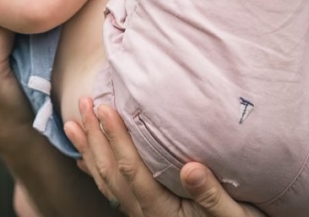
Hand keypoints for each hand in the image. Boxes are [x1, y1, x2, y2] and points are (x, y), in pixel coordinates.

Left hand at [65, 98, 264, 216]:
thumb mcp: (235, 214)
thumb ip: (212, 194)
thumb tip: (190, 168)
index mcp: (162, 211)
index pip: (131, 170)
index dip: (116, 137)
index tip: (104, 108)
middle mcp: (146, 214)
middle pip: (112, 172)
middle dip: (95, 136)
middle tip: (83, 103)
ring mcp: (142, 214)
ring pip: (107, 181)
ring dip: (89, 150)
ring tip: (73, 123)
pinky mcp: (145, 212)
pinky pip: (113, 190)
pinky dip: (96, 171)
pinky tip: (86, 159)